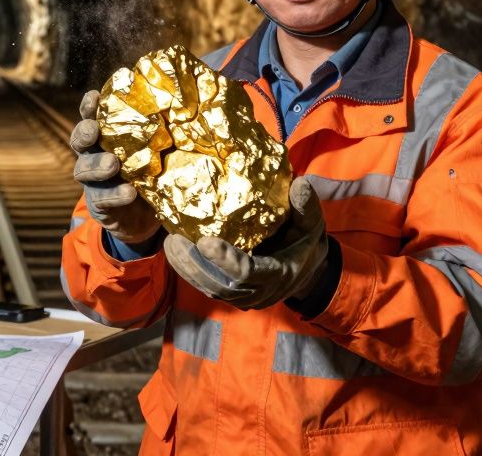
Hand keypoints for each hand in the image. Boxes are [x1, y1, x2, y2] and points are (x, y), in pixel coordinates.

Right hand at [70, 90, 161, 243]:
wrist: (145, 216)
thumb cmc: (151, 172)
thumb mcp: (157, 151)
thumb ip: (161, 134)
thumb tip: (182, 110)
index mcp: (106, 137)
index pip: (92, 117)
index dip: (89, 107)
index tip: (94, 96)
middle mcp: (94, 155)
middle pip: (79, 140)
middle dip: (84, 133)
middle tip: (94, 130)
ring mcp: (93, 181)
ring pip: (83, 170)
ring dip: (97, 165)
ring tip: (112, 164)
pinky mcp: (99, 204)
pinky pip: (101, 198)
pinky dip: (115, 194)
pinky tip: (129, 192)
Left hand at [163, 176, 327, 308]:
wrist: (308, 271)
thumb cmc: (305, 243)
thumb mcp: (311, 224)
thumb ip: (306, 207)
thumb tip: (300, 184)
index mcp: (278, 274)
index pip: (247, 272)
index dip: (225, 259)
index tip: (204, 241)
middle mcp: (260, 292)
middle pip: (221, 285)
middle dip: (194, 265)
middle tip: (174, 241)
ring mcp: (245, 297)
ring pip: (211, 289)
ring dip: (187, 269)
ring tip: (170, 245)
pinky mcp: (234, 295)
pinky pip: (209, 287)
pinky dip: (190, 272)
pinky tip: (176, 253)